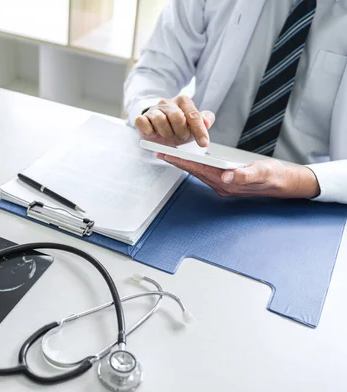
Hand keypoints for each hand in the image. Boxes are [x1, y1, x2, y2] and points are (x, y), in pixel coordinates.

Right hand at [135, 96, 215, 147]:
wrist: (157, 126)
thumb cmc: (177, 126)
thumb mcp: (192, 124)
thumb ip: (203, 120)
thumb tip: (207, 122)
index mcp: (183, 101)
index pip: (193, 115)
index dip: (199, 131)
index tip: (204, 143)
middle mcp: (167, 103)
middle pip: (177, 117)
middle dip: (181, 132)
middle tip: (181, 137)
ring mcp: (153, 109)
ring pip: (160, 120)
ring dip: (166, 133)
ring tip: (167, 136)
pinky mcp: (141, 118)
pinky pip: (143, 123)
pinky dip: (149, 131)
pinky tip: (153, 134)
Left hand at [158, 155, 320, 198]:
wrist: (285, 183)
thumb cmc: (274, 176)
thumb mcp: (263, 172)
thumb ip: (246, 174)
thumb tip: (227, 177)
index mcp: (227, 183)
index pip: (199, 170)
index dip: (182, 162)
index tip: (167, 155)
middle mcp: (221, 185)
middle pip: (194, 171)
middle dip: (177, 162)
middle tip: (159, 151)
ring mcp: (222, 185)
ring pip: (198, 172)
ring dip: (183, 163)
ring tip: (169, 154)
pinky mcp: (226, 181)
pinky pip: (205, 171)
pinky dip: (195, 164)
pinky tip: (189, 158)